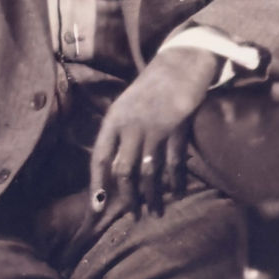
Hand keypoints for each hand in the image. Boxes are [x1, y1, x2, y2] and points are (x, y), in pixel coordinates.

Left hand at [90, 47, 218, 216]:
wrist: (182, 63)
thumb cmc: (152, 86)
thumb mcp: (127, 105)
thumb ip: (120, 134)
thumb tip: (114, 168)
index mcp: (114, 120)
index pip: (100, 158)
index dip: (97, 185)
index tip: (96, 208)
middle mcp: (131, 125)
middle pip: (124, 170)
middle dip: (128, 197)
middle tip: (133, 215)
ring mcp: (155, 127)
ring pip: (149, 171)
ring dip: (151, 195)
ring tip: (154, 212)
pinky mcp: (177, 128)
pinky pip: (173, 162)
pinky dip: (174, 181)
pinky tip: (175, 193)